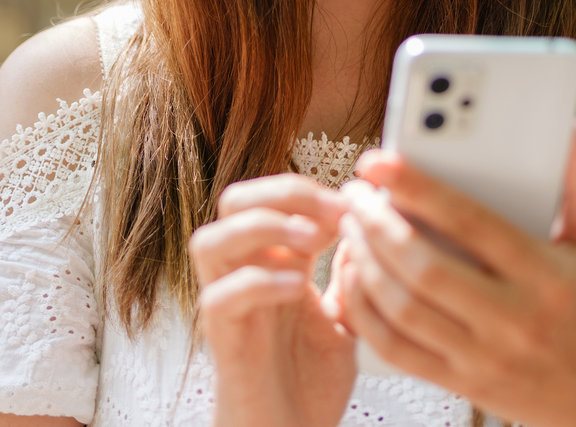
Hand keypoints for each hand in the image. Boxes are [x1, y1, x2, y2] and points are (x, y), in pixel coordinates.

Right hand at [189, 172, 358, 426]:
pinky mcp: (223, 340)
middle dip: (282, 194)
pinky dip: (258, 282)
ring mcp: (229, 304)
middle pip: (234, 201)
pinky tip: (296, 287)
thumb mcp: (345, 318)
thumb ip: (349, 276)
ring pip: (210, 240)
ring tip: (310, 241)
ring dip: (262, 228)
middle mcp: (244, 274)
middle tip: (329, 214)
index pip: (274, 197)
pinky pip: (220, 296)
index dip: (311, 191)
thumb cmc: (310, 383)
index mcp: (275, 262)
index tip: (353, 204)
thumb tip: (365, 227)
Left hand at [326, 115, 575, 426]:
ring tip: (349, 228)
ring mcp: (485, 357)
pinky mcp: (462, 384)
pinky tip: (353, 279)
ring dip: (364, 263)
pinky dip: (365, 312)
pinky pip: (397, 349)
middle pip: (425, 267)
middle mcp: (515, 319)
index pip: (471, 223)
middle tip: (353, 193)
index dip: (417, 188)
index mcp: (546, 275)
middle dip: (376, 224)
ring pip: (404, 308)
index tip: (378, 161)